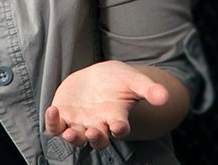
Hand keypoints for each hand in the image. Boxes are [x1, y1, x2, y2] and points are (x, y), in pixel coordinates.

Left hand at [44, 61, 169, 149]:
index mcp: (116, 118)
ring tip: (69, 133)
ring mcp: (79, 123)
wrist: (97, 78)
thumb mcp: (134, 81)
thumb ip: (149, 89)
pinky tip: (52, 111)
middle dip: (95, 138)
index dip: (120, 129)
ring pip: (76, 137)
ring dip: (72, 137)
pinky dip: (53, 122)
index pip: (120, 129)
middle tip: (94, 133)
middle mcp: (98, 125)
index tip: (120, 126)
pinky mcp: (63, 117)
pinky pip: (56, 126)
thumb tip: (165, 97)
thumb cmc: (118, 81)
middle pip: (98, 139)